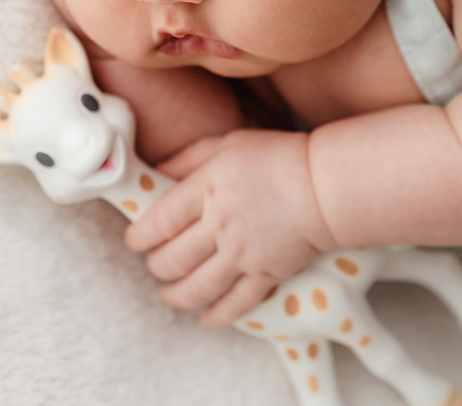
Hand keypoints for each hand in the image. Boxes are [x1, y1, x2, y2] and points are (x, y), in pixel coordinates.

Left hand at [125, 129, 335, 327]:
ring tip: (169, 294)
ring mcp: (242, 254)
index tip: (135, 241)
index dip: (139, 236)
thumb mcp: (227, 143)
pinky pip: (236, 304)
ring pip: (197, 288)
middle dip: (156, 266)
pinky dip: (217, 315)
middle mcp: (219, 226)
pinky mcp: (266, 274)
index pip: (159, 222)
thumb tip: (155, 170)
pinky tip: (206, 318)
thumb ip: (188, 158)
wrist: (326, 185)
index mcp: (206, 190)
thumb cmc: (277, 157)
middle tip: (155, 264)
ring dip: (176, 296)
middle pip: (172, 259)